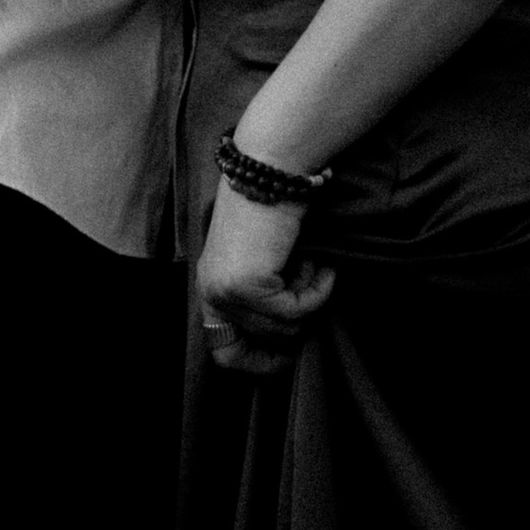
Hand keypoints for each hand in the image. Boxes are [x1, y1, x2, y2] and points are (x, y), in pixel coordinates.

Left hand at [198, 183, 332, 374]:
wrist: (272, 166)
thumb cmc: (273, 205)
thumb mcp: (260, 256)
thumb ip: (262, 293)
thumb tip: (287, 340)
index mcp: (210, 286)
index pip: (224, 355)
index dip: (259, 363)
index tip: (291, 354)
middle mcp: (211, 292)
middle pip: (260, 344)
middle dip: (295, 328)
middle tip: (316, 300)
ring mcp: (227, 291)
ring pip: (284, 328)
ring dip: (310, 298)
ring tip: (314, 263)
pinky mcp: (248, 285)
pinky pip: (295, 311)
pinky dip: (318, 290)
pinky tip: (320, 262)